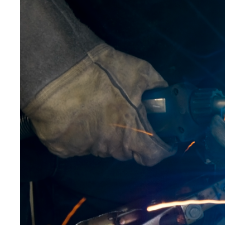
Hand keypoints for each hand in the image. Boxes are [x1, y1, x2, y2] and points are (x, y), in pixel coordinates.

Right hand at [22, 44, 175, 165]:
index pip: (152, 156)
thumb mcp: (141, 72)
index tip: (158, 143)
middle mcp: (111, 147)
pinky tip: (73, 116)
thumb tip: (165, 91)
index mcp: (133, 133)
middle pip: (124, 150)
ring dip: (101, 135)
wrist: (59, 68)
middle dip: (127, 137)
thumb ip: (157, 85)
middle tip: (120, 116)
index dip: (158, 150)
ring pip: (99, 147)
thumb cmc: (104, 71)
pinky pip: (74, 146)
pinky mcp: (61, 147)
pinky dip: (76, 135)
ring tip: (93, 111)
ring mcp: (85, 149)